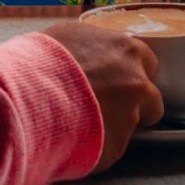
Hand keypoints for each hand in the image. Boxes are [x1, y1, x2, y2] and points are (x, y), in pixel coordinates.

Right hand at [42, 21, 162, 171]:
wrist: (32, 95)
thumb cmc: (45, 59)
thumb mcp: (71, 35)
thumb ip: (95, 46)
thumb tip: (95, 52)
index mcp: (128, 51)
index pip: (150, 64)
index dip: (133, 73)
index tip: (119, 79)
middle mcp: (137, 84)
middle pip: (152, 101)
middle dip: (135, 106)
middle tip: (106, 106)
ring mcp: (129, 119)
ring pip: (130, 127)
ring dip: (113, 127)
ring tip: (82, 123)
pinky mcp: (115, 148)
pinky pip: (109, 148)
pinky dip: (96, 145)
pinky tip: (75, 137)